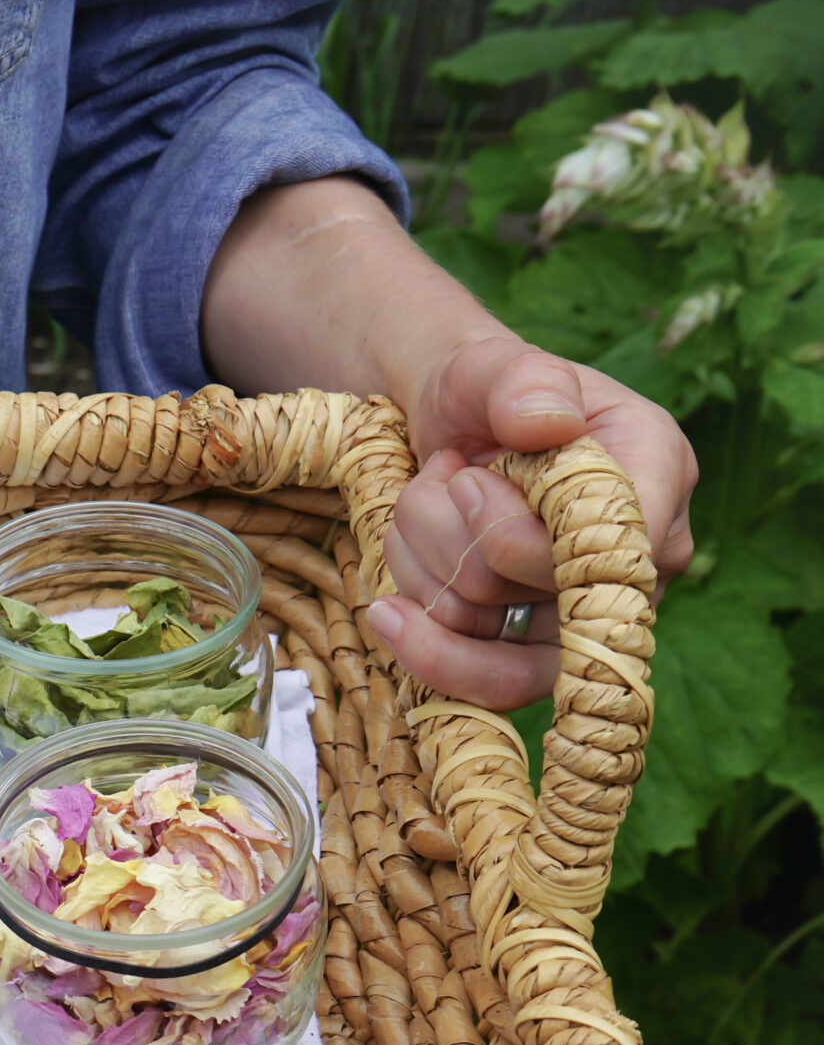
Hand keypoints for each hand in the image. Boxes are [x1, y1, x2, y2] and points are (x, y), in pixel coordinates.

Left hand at [368, 335, 695, 709]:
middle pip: (543, 601)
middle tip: (445, 479)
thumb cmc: (478, 393)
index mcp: (656, 472)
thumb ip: (520, 379)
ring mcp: (588, 610)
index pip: (610, 545)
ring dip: (430, 573)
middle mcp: (636, 555)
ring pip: (497, 643)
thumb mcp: (487, 365)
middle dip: (458, 540)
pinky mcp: (537, 649)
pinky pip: (478, 678)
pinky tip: (390, 608)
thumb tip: (546, 422)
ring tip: (422, 509)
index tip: (464, 477)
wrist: (445, 432)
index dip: (516, 532)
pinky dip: (422, 636)